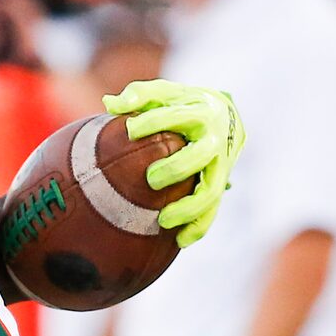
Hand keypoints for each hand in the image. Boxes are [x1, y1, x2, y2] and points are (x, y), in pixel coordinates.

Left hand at [101, 79, 245, 249]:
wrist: (226, 114)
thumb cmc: (183, 104)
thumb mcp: (165, 94)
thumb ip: (139, 96)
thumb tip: (109, 103)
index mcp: (199, 111)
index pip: (178, 116)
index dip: (153, 123)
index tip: (129, 131)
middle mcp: (214, 138)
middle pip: (200, 155)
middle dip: (176, 169)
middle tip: (150, 179)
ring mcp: (220, 164)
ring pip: (210, 191)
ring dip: (188, 208)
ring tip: (163, 220)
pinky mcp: (219, 184)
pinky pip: (212, 211)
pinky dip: (198, 228)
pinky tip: (178, 241)